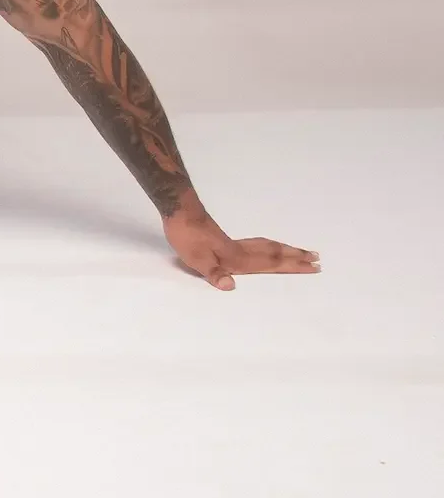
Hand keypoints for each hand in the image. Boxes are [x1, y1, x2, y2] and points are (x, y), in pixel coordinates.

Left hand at [163, 211, 319, 290]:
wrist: (179, 210)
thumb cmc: (186, 236)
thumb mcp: (195, 259)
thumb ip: (213, 273)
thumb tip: (230, 286)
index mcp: (237, 258)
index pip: (271, 263)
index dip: (292, 266)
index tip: (314, 266)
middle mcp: (240, 250)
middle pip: (274, 254)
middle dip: (296, 258)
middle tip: (318, 258)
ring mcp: (234, 243)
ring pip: (267, 247)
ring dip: (286, 250)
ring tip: (301, 251)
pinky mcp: (226, 239)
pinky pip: (256, 244)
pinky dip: (269, 246)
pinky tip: (266, 247)